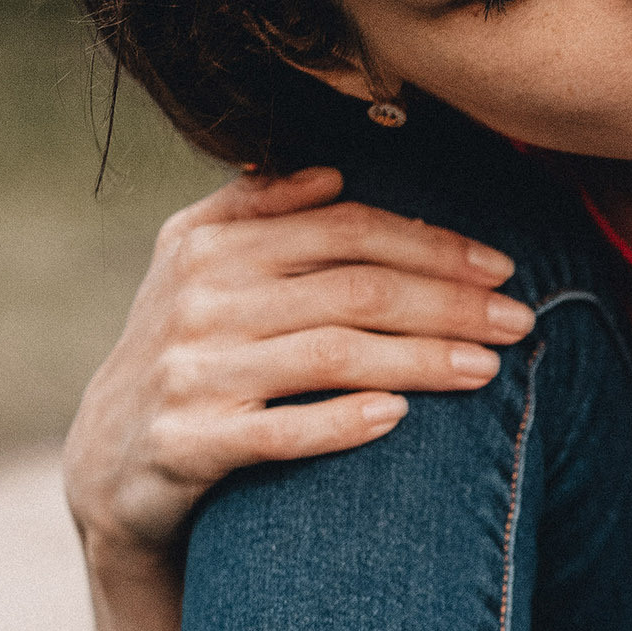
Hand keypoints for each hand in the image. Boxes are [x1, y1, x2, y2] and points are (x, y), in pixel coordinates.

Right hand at [64, 164, 534, 564]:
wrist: (109, 458)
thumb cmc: (186, 350)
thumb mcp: (198, 266)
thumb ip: (258, 211)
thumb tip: (331, 172)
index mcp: (212, 243)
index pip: (344, 228)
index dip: (430, 244)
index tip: (501, 267)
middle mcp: (200, 298)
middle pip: (353, 289)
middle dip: (448, 303)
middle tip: (521, 321)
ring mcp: (193, 371)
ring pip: (331, 355)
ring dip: (421, 360)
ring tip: (489, 369)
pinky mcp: (190, 442)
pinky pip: (281, 431)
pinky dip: (342, 422)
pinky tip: (401, 418)